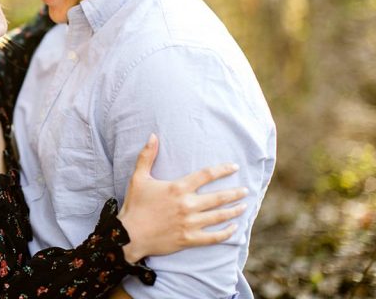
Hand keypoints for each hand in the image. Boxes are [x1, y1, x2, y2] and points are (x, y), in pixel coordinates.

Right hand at [117, 134, 246, 263]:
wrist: (129, 235)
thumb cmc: (134, 205)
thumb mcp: (138, 177)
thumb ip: (147, 156)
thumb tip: (153, 135)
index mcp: (178, 188)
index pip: (206, 175)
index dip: (223, 169)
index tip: (234, 167)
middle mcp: (187, 205)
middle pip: (219, 197)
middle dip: (235, 193)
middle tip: (246, 190)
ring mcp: (190, 223)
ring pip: (219, 216)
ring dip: (234, 210)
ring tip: (244, 206)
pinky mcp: (189, 239)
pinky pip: (214, 237)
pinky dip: (226, 232)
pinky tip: (234, 228)